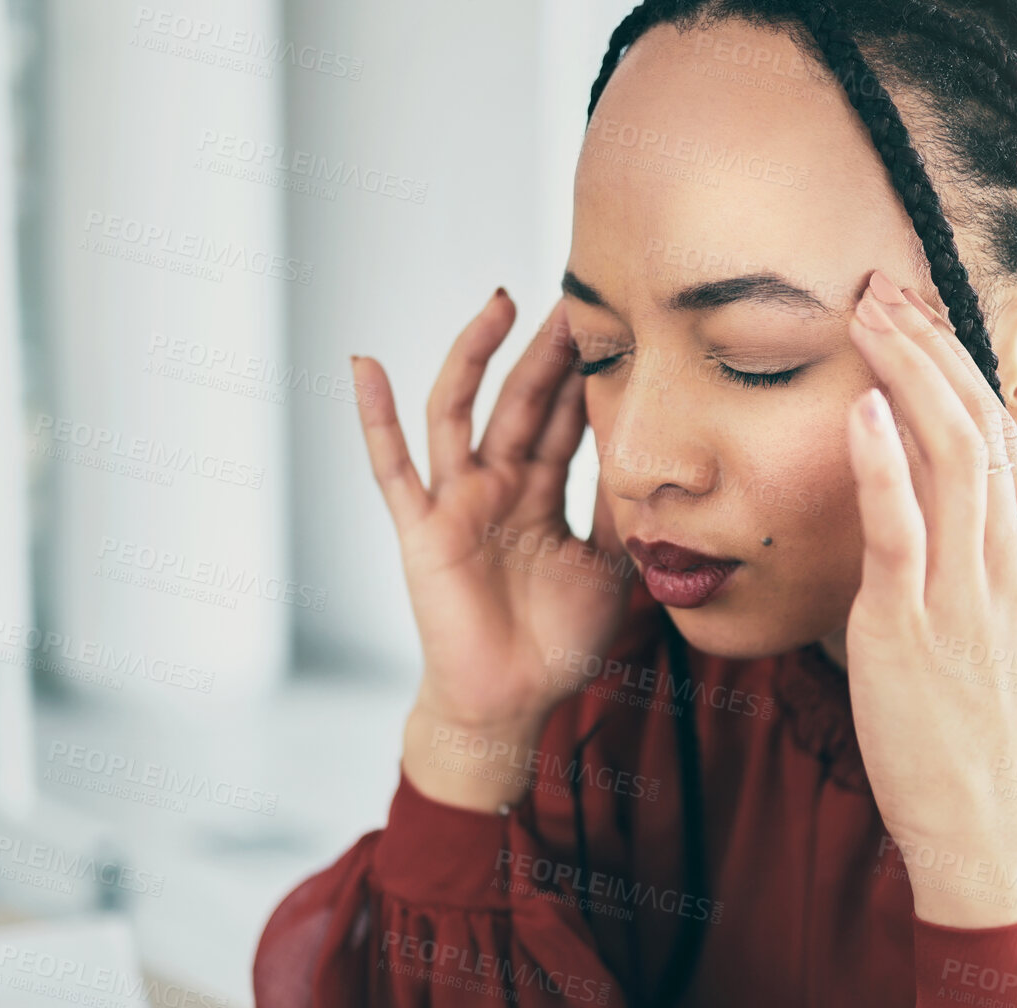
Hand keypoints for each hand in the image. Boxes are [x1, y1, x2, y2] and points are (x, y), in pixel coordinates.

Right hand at [353, 290, 635, 809]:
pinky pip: (393, 467)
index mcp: (538, 492)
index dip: (588, 374)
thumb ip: (618, 512)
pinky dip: (375, 418)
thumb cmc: (555, 642)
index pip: (565, 418)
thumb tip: (652, 457)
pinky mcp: (422, 529)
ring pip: (463, 412)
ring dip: (476, 355)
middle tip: (578, 296)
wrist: (510, 702)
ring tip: (502, 302)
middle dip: (549, 350)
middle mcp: (496, 485)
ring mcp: (456, 501)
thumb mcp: (608, 568)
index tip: (619, 324)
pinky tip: (364, 367)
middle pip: (522, 400)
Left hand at [841, 269, 1016, 927]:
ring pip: (945, 456)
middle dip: (929, 346)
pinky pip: (899, 527)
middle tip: (880, 287)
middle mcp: (1010, 559)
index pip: (1004, 433)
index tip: (919, 312)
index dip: (961, 364)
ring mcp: (962, 589)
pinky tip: (862, 406)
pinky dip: (882, 462)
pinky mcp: (908, 622)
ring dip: (906, 375)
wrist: (984, 816)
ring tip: (868, 314)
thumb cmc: (1009, 724)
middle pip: (977, 425)